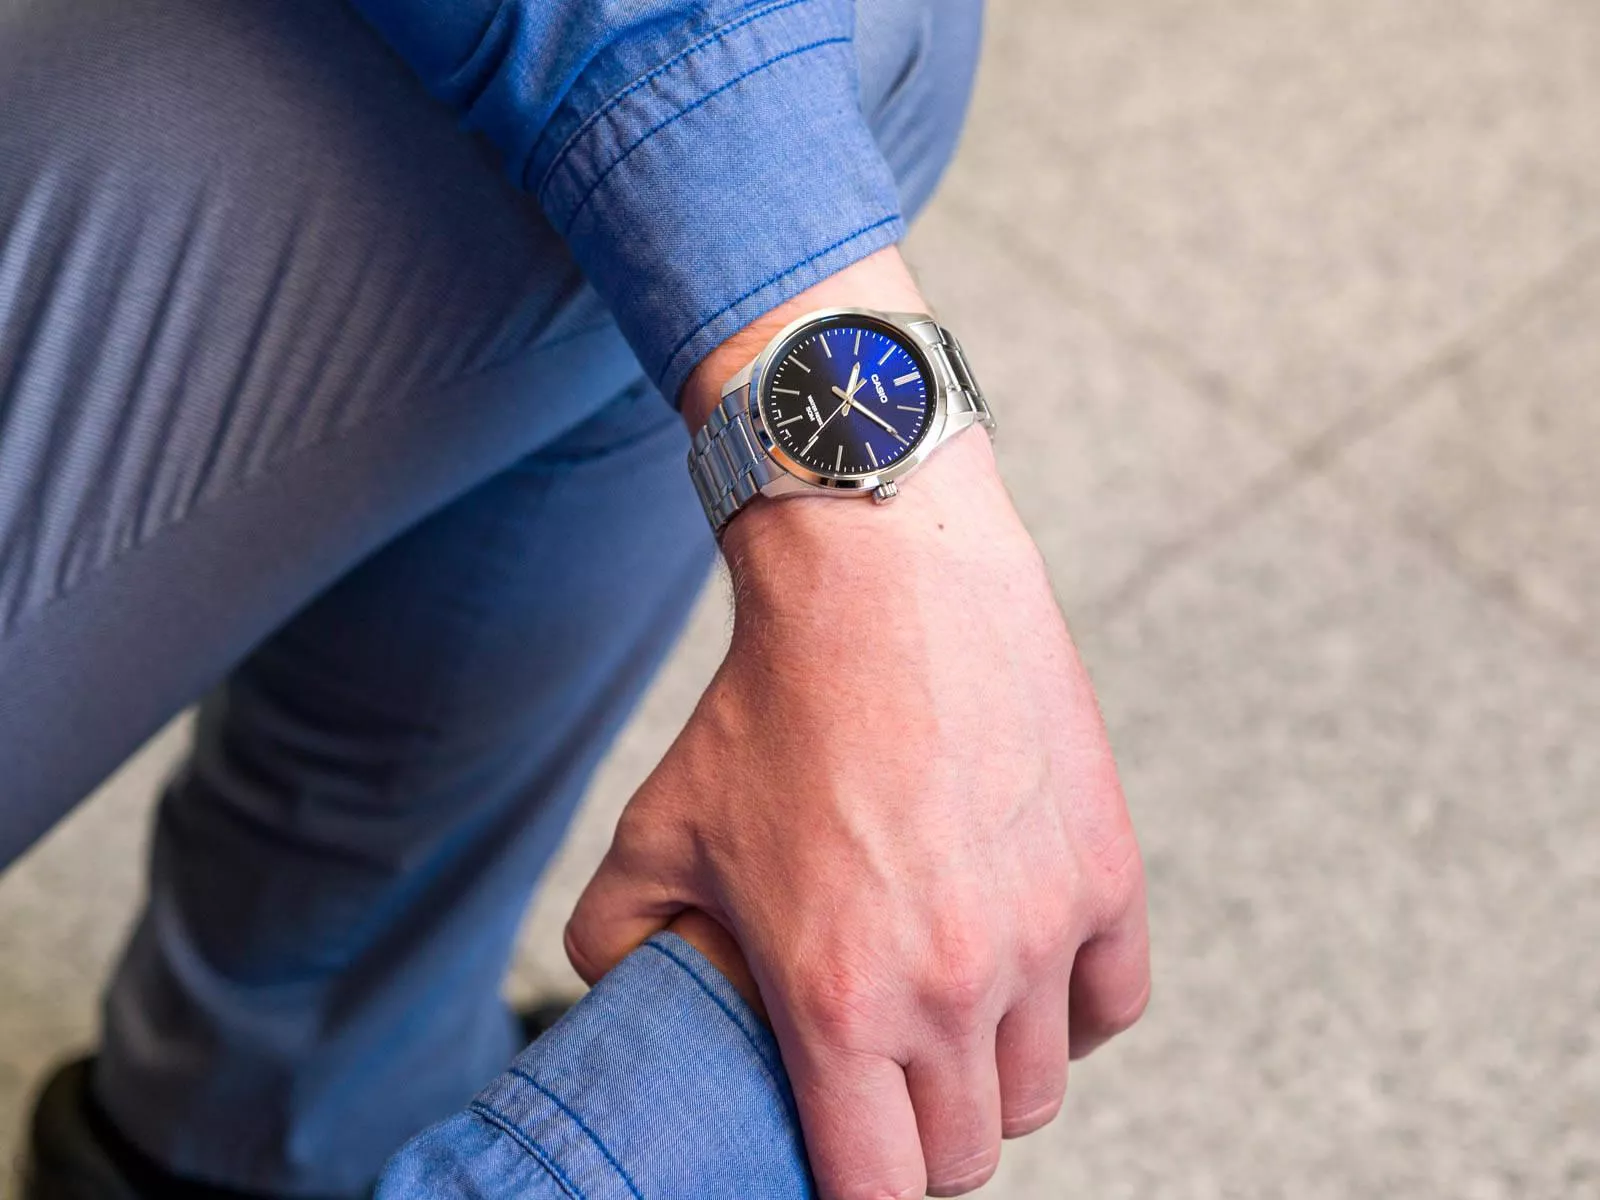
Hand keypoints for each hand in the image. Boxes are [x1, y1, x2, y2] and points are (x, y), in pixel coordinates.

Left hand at [567, 249, 1149, 1199]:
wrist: (883, 583)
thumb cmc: (768, 706)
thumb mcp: (660, 825)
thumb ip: (614, 935)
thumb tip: (618, 993)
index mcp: (839, 1003)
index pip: (878, 1193)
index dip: (856, 1196)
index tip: (843, 1164)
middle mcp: (953, 989)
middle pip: (965, 1154)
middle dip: (918, 1140)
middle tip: (887, 1087)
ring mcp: (1041, 934)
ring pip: (1038, 1091)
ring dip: (990, 1076)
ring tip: (947, 1020)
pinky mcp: (1105, 874)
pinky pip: (1111, 1005)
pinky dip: (1071, 1011)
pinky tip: (1022, 970)